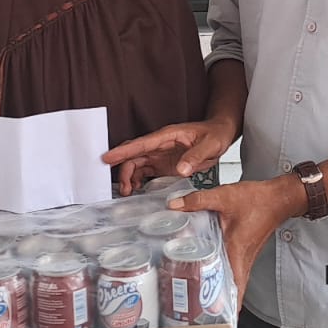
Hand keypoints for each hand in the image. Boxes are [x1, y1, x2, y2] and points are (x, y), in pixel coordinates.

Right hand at [102, 116, 239, 196]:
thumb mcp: (209, 144)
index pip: (140, 144)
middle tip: (123, 189)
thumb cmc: (215, 134)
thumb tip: (181, 169)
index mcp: (167, 136)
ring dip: (129, 178)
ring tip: (128, 193)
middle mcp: (160, 145)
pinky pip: (145, 172)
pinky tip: (137, 191)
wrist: (221, 134)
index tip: (107, 158)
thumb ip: (195, 156)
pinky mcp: (164, 164)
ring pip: (136, 165)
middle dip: (124, 170)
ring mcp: (160, 155)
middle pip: (134, 156)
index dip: (122, 151)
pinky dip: (138, 181)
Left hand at [170, 176, 305, 299]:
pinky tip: (211, 270)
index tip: (213, 317)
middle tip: (199, 310)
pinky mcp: (246, 250)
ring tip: (201, 296)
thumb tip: (174, 205)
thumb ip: (198, 200)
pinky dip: (225, 275)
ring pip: (234, 280)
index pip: (233, 287)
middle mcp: (243, 258)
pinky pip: (235, 269)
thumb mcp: (224, 197)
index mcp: (237, 251)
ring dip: (221, 289)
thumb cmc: (259, 201)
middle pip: (232, 289)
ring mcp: (246, 256)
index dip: (225, 305)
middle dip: (218, 302)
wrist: (279, 198)